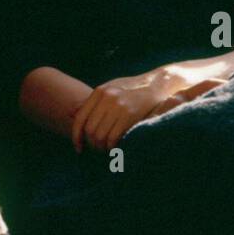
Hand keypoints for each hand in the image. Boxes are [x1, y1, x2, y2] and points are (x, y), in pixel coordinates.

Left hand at [69, 66, 223, 152]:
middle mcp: (106, 97)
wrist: (160, 84)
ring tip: (107, 150)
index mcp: (100, 92)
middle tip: (98, 150)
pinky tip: (116, 148)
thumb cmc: (135, 90)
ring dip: (102, 147)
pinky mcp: (130, 114)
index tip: (79, 148)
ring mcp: (118, 105)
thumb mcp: (113, 89)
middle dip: (92, 144)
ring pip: (99, 136)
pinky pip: (113, 138)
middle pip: (89, 130)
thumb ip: (96, 101)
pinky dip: (112, 147)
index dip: (76, 137)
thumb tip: (72, 114)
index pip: (80, 118)